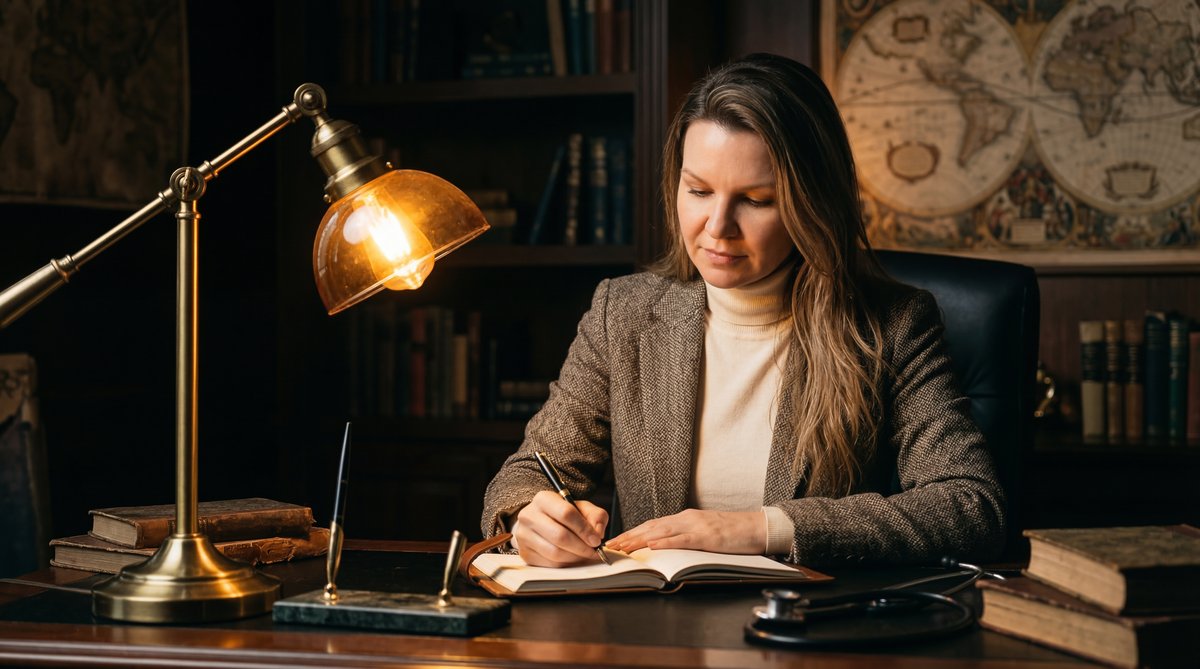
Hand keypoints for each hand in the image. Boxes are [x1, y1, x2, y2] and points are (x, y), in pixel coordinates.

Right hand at [514, 490, 608, 566]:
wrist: (540, 524)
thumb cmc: (563, 515)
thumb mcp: (582, 508)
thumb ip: (596, 516)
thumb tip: (597, 533)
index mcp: (543, 499)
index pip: (566, 513)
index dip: (584, 529)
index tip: (596, 540)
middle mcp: (529, 516)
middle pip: (559, 536)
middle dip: (581, 547)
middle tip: (593, 551)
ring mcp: (524, 536)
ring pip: (555, 553)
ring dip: (575, 557)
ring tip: (584, 555)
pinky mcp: (524, 553)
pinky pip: (549, 564)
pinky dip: (566, 564)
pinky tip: (572, 558)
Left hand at [607, 509, 764, 554]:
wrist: (757, 527)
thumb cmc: (733, 533)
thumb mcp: (705, 533)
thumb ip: (686, 536)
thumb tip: (667, 546)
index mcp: (685, 518)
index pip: (653, 525)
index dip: (633, 532)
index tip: (617, 540)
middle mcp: (686, 518)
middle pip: (651, 526)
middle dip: (629, 536)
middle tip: (610, 545)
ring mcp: (696, 526)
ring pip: (661, 531)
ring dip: (639, 539)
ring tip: (622, 546)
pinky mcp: (706, 536)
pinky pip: (682, 539)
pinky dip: (665, 541)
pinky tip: (651, 545)